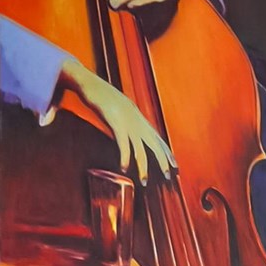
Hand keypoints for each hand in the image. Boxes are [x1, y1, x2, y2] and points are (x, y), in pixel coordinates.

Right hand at [59, 60, 176, 184]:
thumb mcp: (120, 111)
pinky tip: (124, 169)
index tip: (175, 165)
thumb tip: (128, 132)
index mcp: (139, 119)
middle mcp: (137, 122)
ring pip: (140, 150)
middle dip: (163, 162)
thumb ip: (126, 122)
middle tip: (168, 177)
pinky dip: (125, 158)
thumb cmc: (103, 98)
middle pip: (155, 146)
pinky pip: (123, 144)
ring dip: (143, 167)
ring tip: (143, 181)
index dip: (167, 153)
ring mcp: (128, 123)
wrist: (91, 83)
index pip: (158, 139)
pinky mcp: (116, 123)